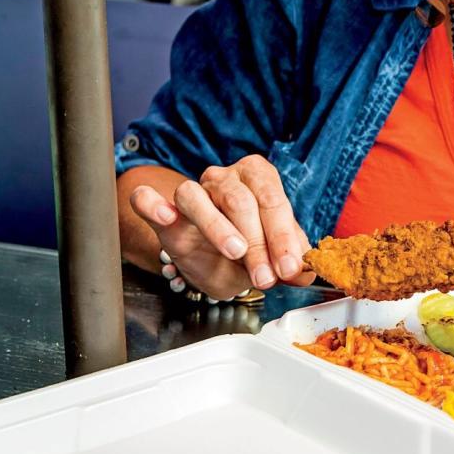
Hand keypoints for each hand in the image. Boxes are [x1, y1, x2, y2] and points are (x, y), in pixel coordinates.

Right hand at [129, 155, 316, 300]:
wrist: (214, 257)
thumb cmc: (249, 246)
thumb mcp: (273, 253)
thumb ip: (289, 258)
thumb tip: (305, 270)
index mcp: (258, 176)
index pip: (272, 201)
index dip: (282, 237)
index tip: (289, 267)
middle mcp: (225, 177)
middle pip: (240, 201)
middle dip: (257, 243)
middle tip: (266, 277)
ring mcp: (193, 190)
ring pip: (197, 196)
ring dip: (218, 226)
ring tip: (235, 251)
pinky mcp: (164, 210)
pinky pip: (148, 200)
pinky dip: (153, 204)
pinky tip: (165, 216)